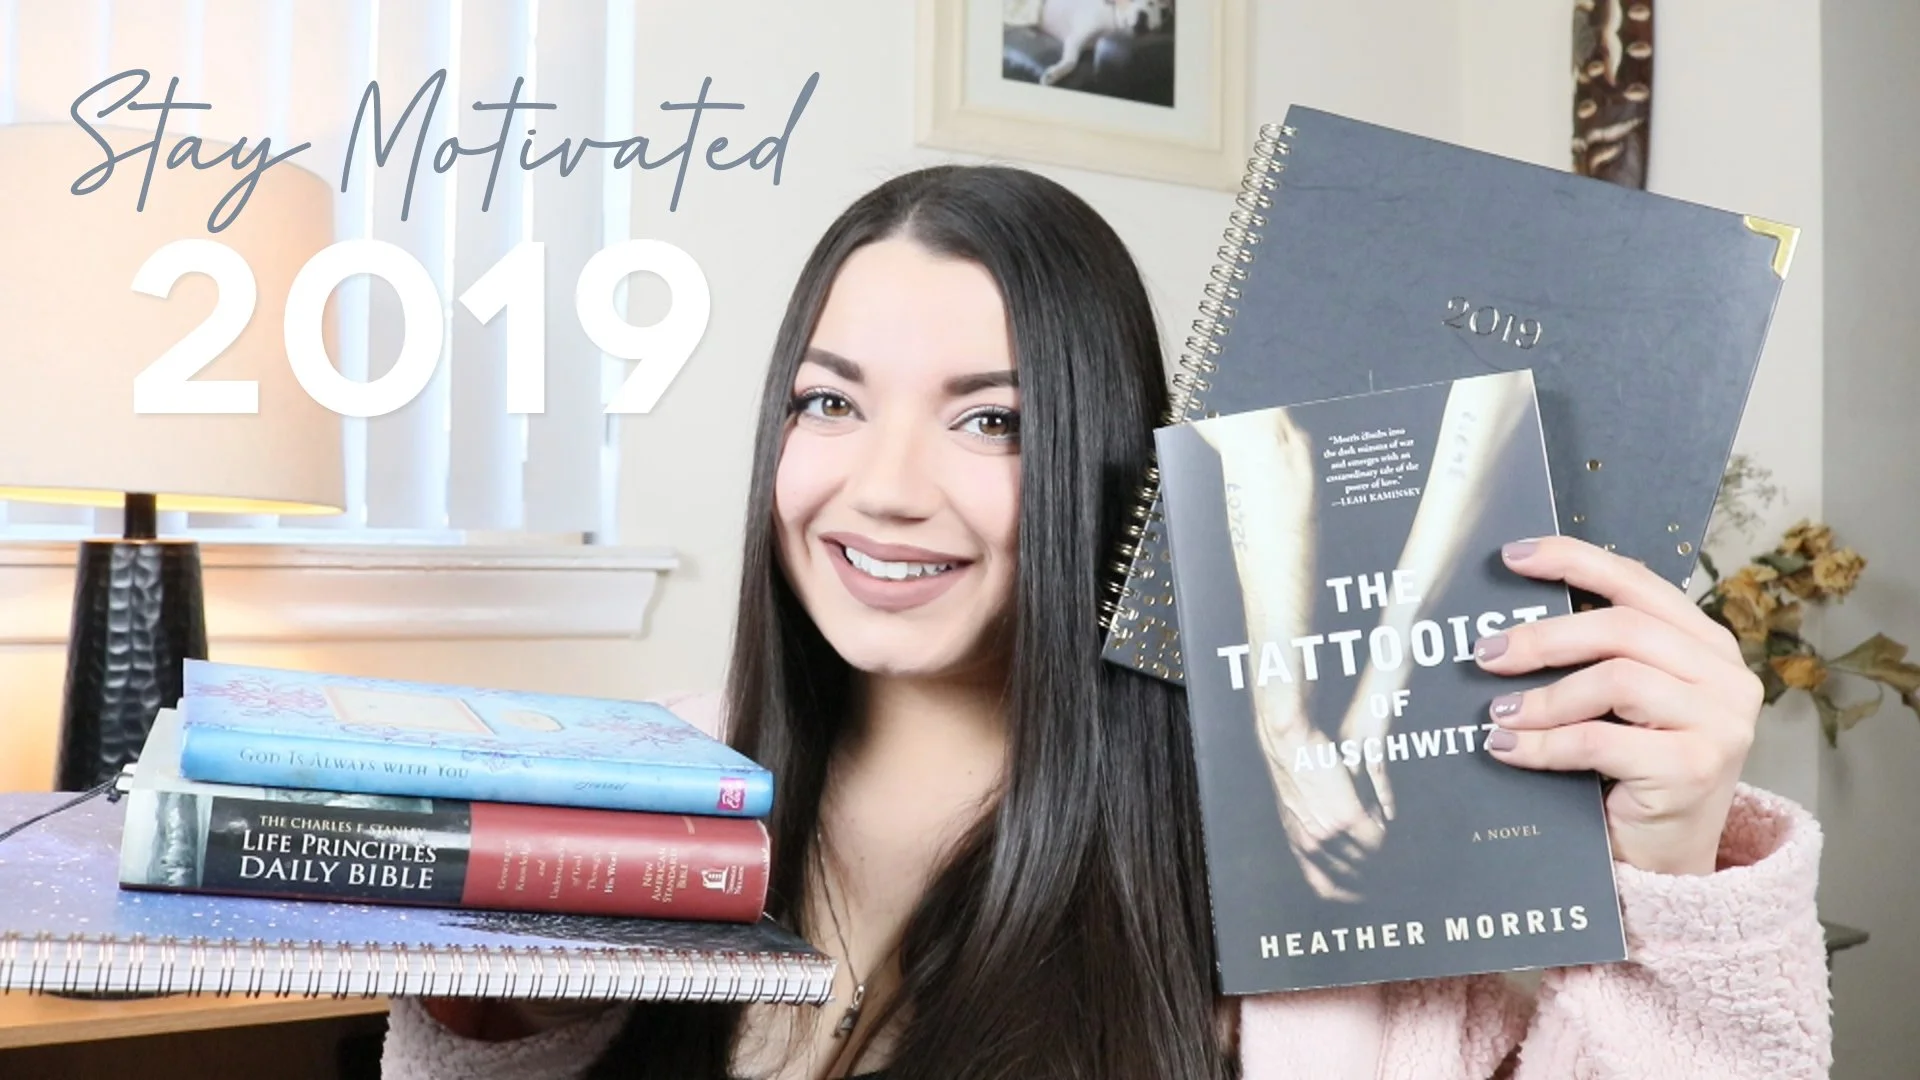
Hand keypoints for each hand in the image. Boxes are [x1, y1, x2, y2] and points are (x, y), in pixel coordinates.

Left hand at [1259, 718, 1386, 900]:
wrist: (1291, 743)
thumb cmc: (1293, 768)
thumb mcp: (1293, 807)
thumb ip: (1308, 829)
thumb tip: (1328, 846)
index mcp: (1298, 844)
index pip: (1323, 887)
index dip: (1345, 895)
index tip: (1362, 895)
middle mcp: (1314, 844)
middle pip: (1349, 876)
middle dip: (1369, 878)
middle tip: (1385, 873)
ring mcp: (1332, 831)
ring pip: (1366, 857)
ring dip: (1379, 853)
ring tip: (1387, 846)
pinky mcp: (1350, 814)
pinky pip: (1376, 837)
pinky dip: (1384, 834)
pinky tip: (1386, 823)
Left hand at [1475, 535, 1760, 875]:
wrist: (1664, 862)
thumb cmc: (1632, 772)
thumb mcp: (1620, 704)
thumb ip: (1594, 656)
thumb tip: (1508, 618)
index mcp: (1707, 645)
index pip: (1639, 583)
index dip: (1574, 561)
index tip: (1512, 556)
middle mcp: (1726, 677)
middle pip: (1623, 629)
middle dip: (1544, 637)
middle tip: (1485, 654)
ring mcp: (1720, 724)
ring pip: (1615, 680)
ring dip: (1543, 698)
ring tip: (1498, 714)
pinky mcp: (1696, 769)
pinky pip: (1600, 741)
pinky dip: (1544, 744)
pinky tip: (1508, 748)